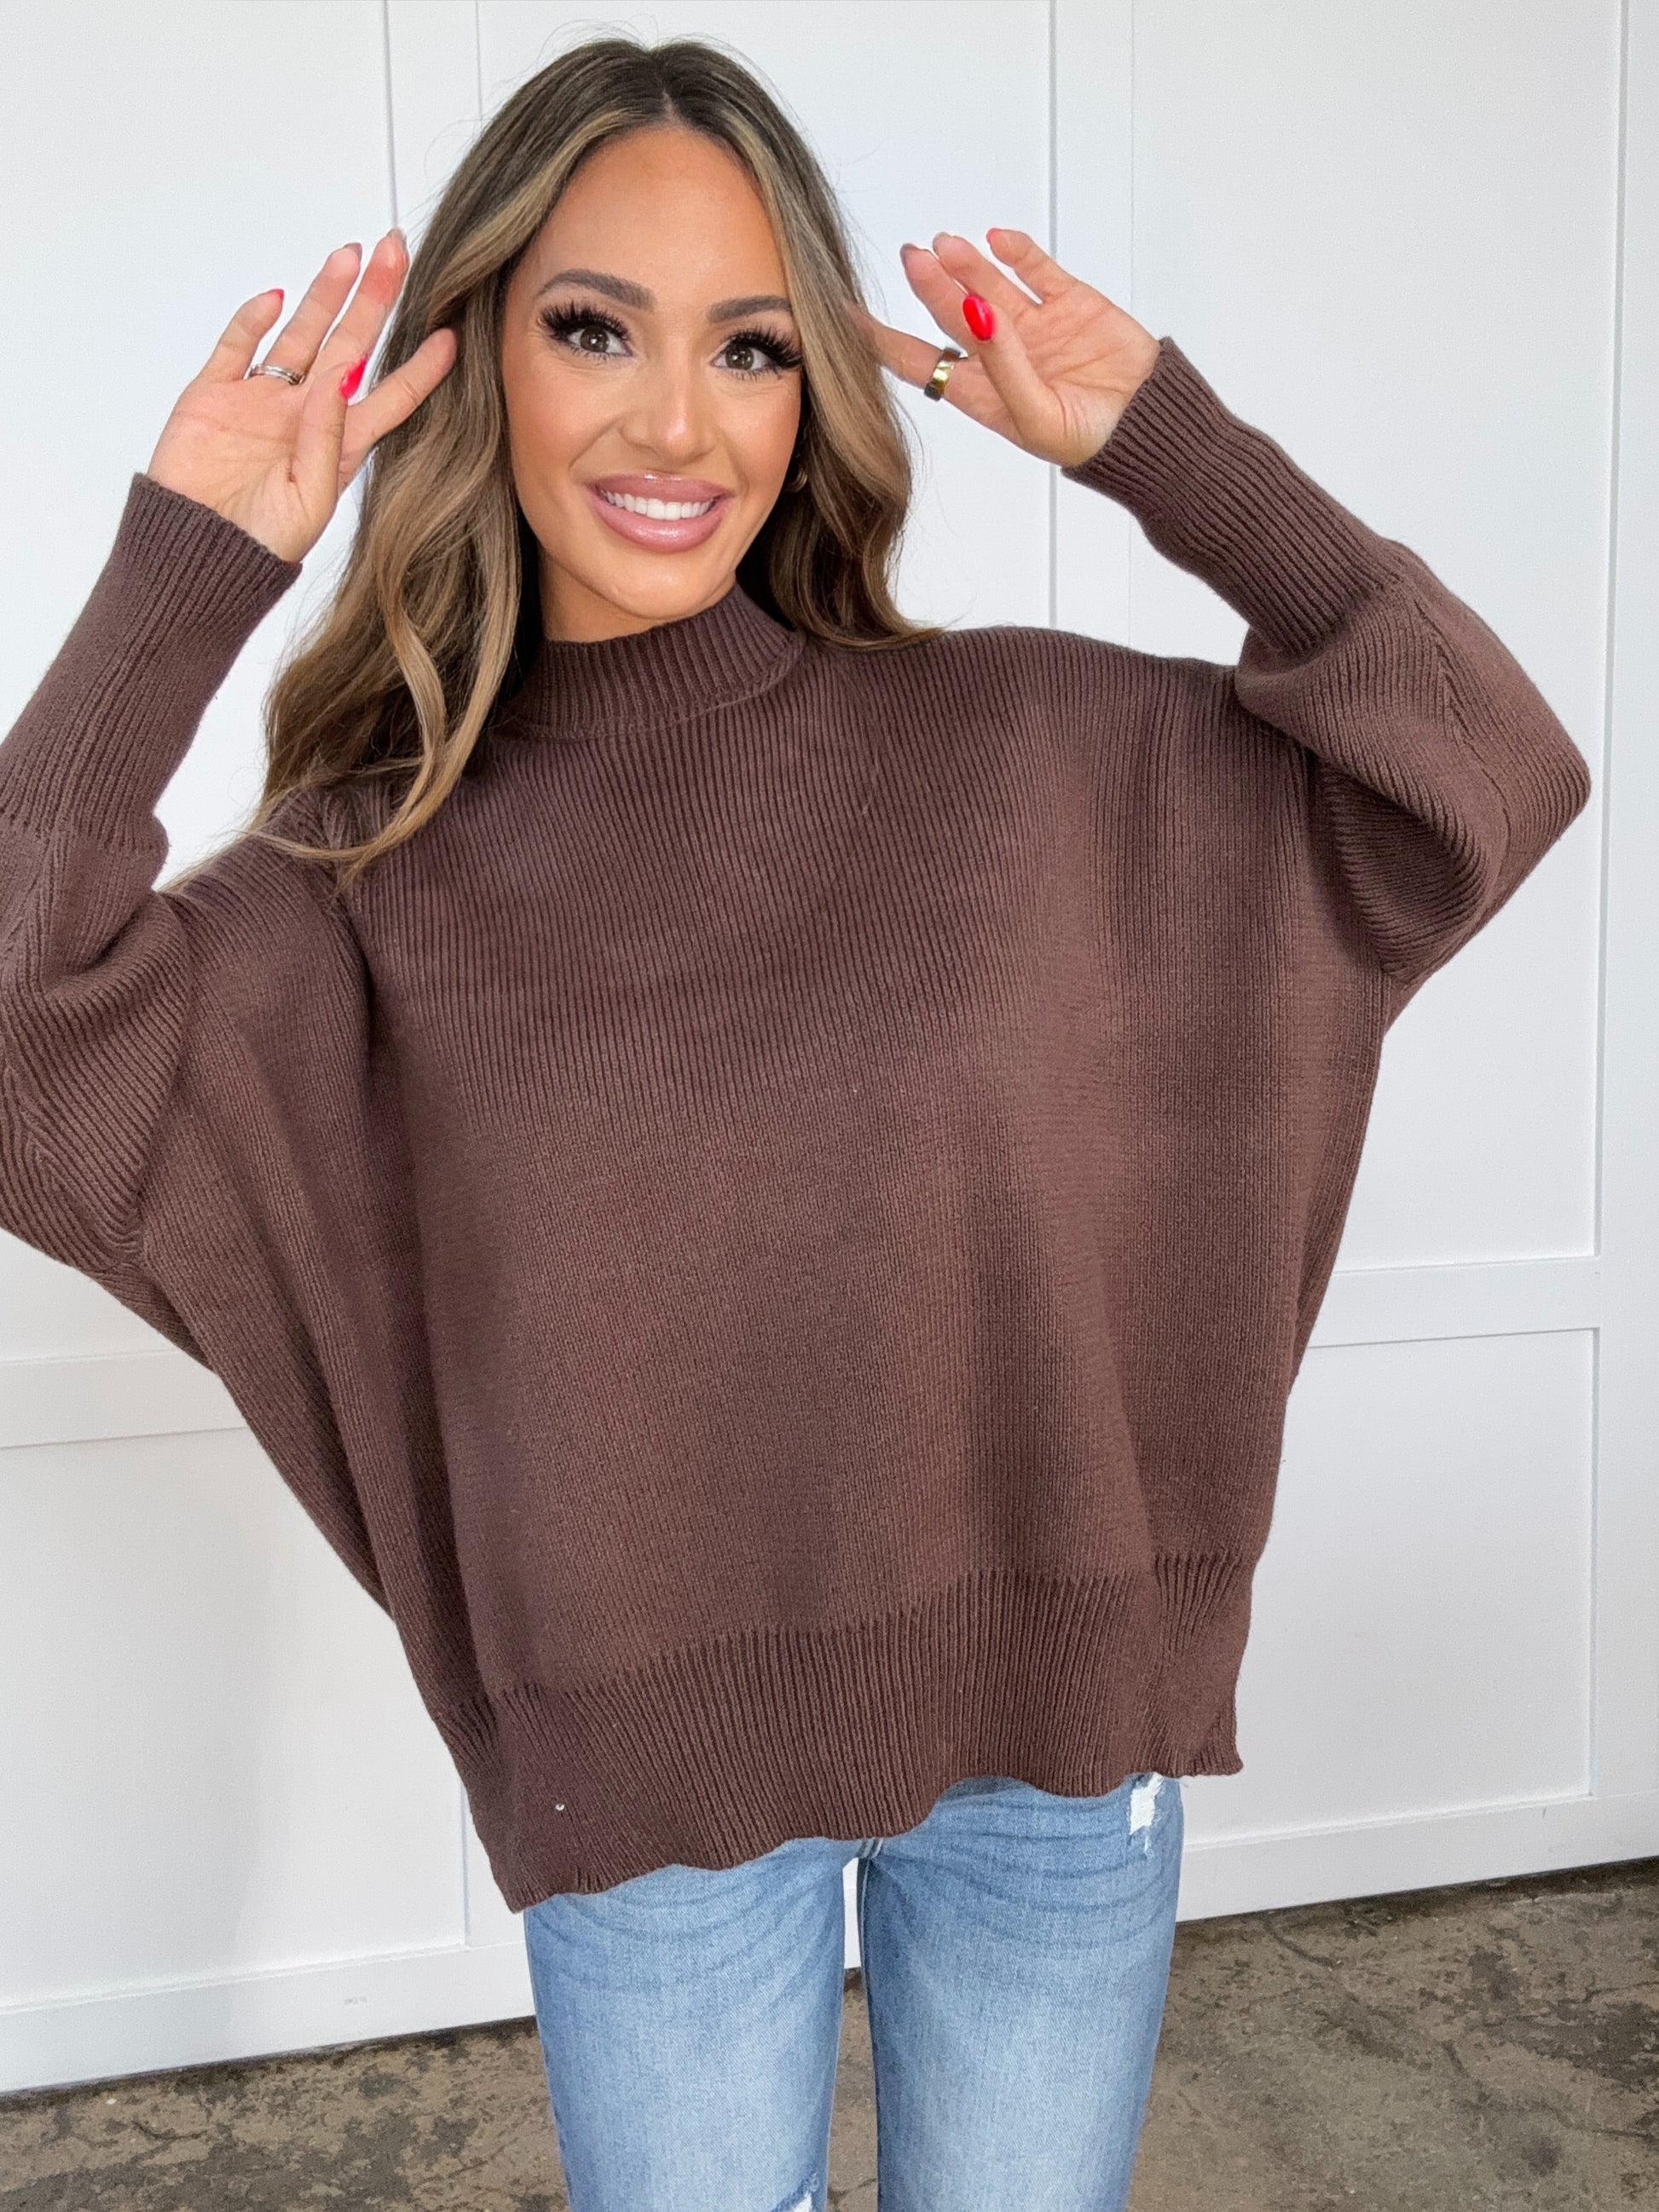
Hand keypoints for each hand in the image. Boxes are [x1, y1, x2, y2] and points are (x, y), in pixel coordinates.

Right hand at [144, 231, 457, 563]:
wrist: (194, 554)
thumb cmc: (258, 544)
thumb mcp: (308, 499)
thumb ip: (325, 439)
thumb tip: (341, 377)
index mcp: (338, 445)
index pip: (390, 397)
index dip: (420, 367)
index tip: (452, 335)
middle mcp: (305, 414)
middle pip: (349, 345)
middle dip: (374, 300)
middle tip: (397, 254)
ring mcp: (260, 400)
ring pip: (300, 334)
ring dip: (324, 295)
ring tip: (350, 256)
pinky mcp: (214, 393)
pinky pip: (238, 345)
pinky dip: (254, 319)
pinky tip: (277, 297)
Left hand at [850, 228, 1159, 468]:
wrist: (1151, 428)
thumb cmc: (1089, 440)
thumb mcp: (1035, 415)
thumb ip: (1004, 364)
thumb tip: (974, 308)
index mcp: (982, 394)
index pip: (918, 362)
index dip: (881, 340)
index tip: (843, 317)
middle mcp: (1001, 356)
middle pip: (952, 316)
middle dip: (929, 287)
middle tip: (911, 257)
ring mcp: (1035, 327)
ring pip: (990, 286)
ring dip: (966, 265)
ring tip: (944, 244)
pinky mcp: (1071, 303)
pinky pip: (1037, 271)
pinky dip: (1017, 252)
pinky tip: (997, 239)